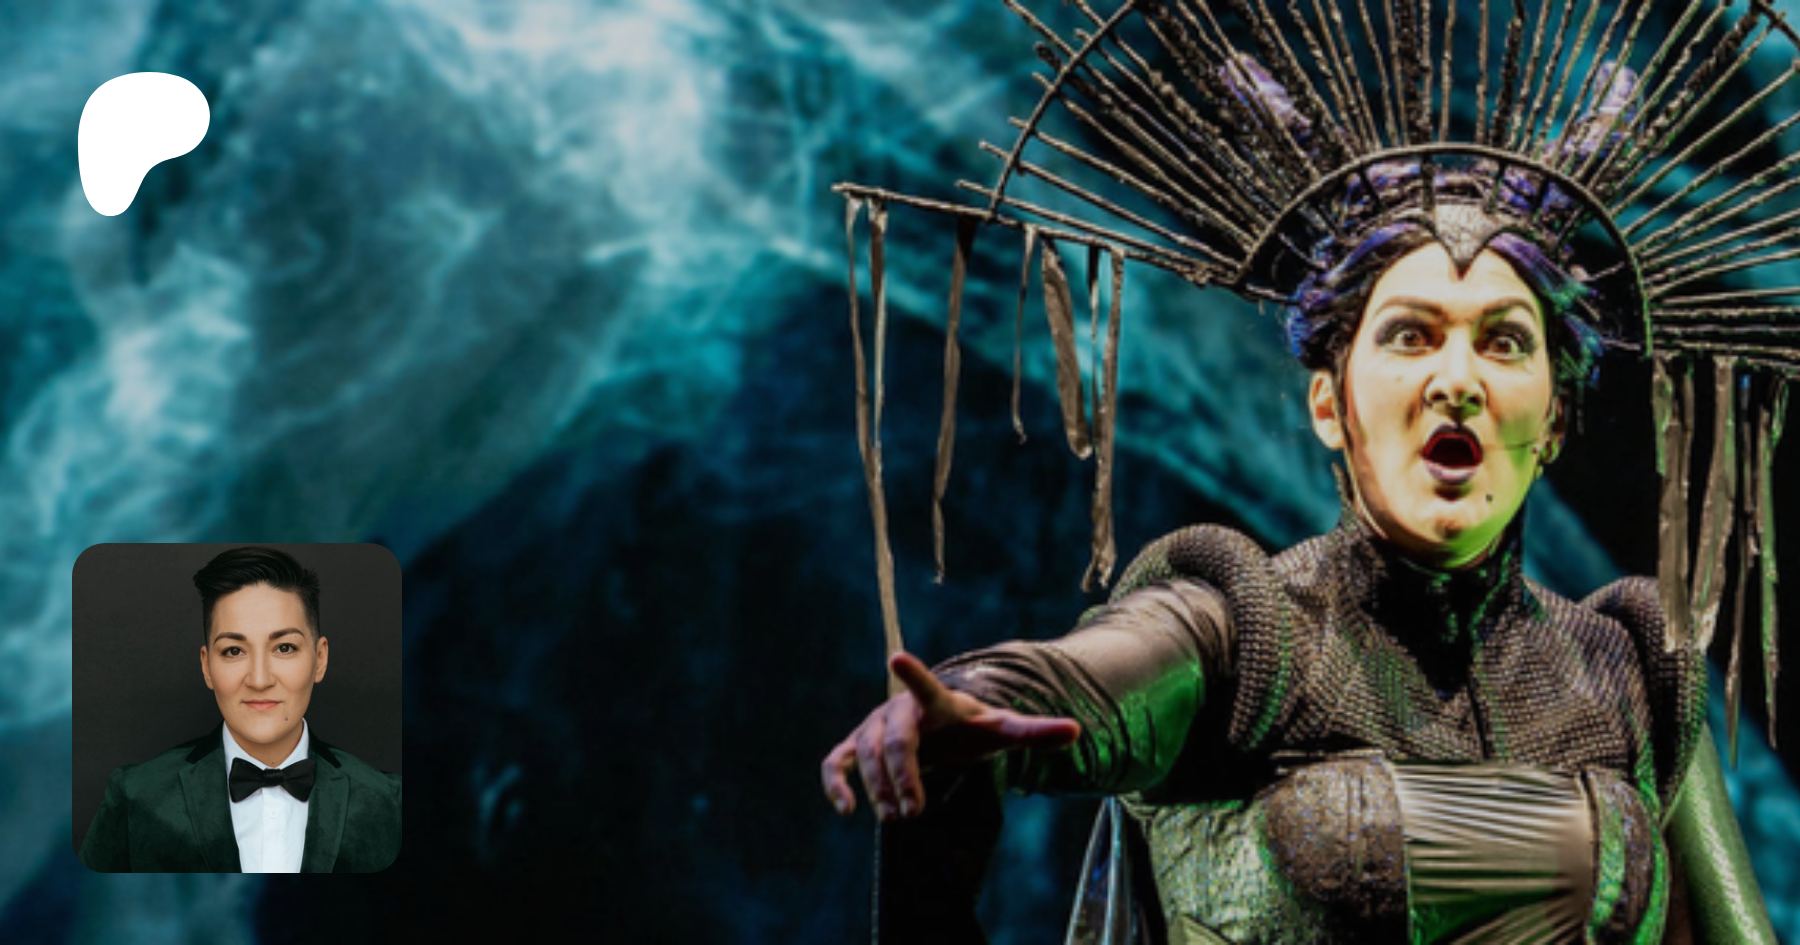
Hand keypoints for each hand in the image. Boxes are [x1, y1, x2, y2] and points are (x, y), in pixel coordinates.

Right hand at [821, 651, 1080, 820]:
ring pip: (867, 755)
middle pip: (896, 740)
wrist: (939, 727)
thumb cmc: (971, 729)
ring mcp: (874, 728)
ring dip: (879, 788)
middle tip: (914, 811)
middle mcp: (900, 711)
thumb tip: (1077, 732)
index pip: (927, 688)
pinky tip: (846, 809)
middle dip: (903, 775)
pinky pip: (838, 761)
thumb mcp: (1002, 731)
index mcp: (937, 703)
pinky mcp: (857, 746)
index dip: (914, 675)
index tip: (897, 657)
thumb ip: (1035, 731)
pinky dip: (836, 783)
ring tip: (898, 818)